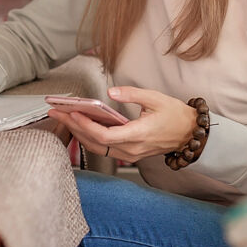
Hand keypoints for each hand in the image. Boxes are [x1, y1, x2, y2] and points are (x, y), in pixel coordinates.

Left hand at [47, 86, 194, 162]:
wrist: (190, 134)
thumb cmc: (175, 115)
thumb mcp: (155, 98)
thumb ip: (132, 94)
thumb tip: (111, 91)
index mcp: (137, 135)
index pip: (104, 135)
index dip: (85, 125)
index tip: (72, 112)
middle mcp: (131, 149)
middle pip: (95, 142)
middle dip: (74, 127)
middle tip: (57, 113)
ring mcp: (129, 154)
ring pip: (97, 147)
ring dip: (78, 133)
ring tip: (63, 118)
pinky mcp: (129, 154)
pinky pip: (104, 148)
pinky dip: (89, 138)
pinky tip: (80, 126)